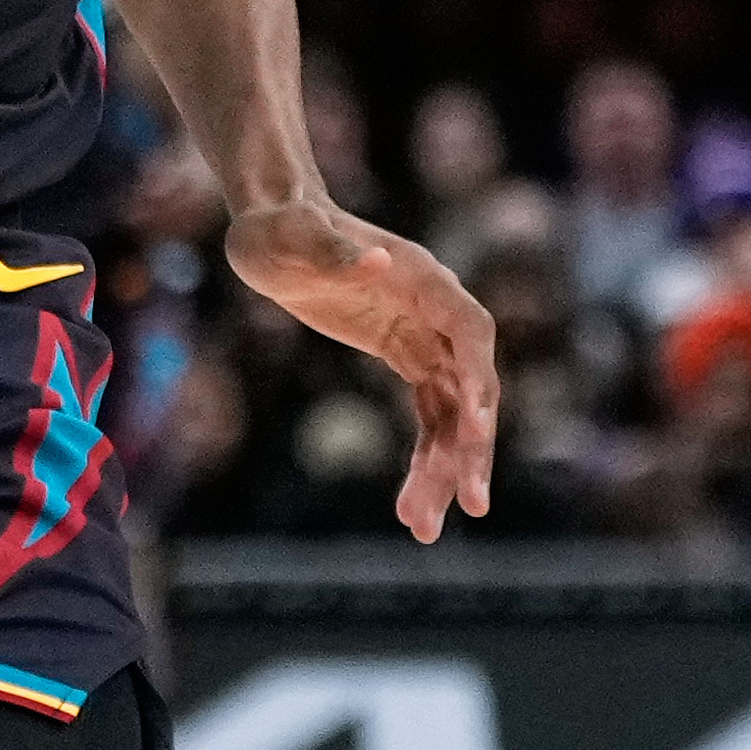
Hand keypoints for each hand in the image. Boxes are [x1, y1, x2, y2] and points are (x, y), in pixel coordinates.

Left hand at [221, 195, 497, 540]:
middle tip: (470, 507)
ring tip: (424, 525)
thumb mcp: (292, 236)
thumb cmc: (279, 226)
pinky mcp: (404, 354)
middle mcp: (434, 311)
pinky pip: (429, 413)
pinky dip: (427, 455)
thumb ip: (333, 249)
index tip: (476, 429)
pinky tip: (414, 501)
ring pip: (452, 411)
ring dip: (446, 467)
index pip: (469, 334)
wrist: (272, 224)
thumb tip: (378, 262)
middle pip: (471, 386)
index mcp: (421, 280)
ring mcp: (423, 335)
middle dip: (471, 447)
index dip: (479, 379)